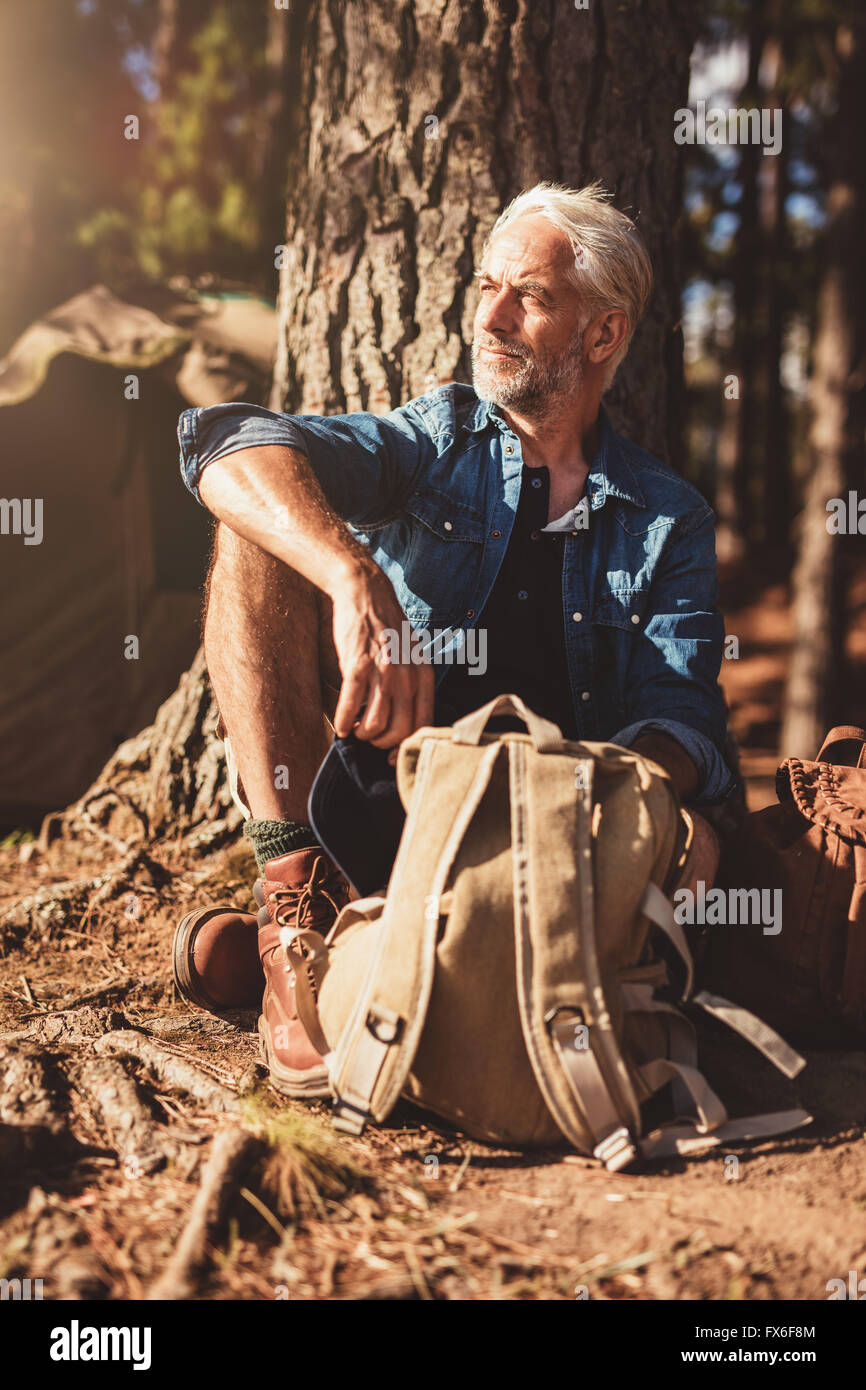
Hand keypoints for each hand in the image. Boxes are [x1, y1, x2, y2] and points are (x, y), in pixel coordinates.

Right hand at [330, 565, 434, 747]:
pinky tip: (340, 725)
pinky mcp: (358, 666)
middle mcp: (407, 677)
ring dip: (362, 735)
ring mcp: (383, 672)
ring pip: (375, 725)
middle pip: (399, 732)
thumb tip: (407, 721)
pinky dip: (343, 723)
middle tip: (369, 738)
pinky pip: (351, 707)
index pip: (423, 725)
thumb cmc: (387, 628)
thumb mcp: (413, 655)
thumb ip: (413, 685)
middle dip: (381, 744)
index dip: (405, 747)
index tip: (390, 755)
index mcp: (424, 676)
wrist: (366, 594)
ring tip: (355, 730)